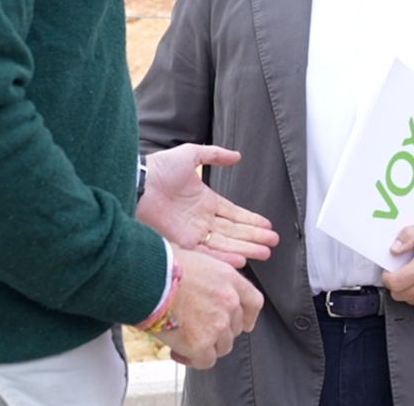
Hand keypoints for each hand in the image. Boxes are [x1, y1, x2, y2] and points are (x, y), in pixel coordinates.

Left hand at [138, 144, 280, 266]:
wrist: (139, 182)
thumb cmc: (160, 167)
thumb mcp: (192, 155)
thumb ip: (215, 155)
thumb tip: (237, 156)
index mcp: (206, 202)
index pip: (234, 214)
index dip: (251, 220)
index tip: (268, 226)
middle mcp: (202, 220)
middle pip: (235, 231)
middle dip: (255, 237)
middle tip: (274, 243)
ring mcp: (194, 232)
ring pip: (226, 244)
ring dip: (246, 249)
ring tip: (266, 252)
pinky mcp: (184, 242)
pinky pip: (208, 252)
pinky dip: (224, 257)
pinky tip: (242, 259)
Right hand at [151, 247, 262, 368]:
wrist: (148, 278)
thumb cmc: (163, 266)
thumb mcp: (198, 261)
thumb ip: (211, 279)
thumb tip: (204, 291)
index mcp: (230, 279)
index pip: (254, 302)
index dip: (248, 317)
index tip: (242, 323)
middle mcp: (229, 302)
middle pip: (235, 329)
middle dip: (218, 332)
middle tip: (196, 330)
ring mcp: (218, 324)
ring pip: (222, 347)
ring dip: (205, 347)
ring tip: (184, 340)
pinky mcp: (201, 343)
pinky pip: (205, 361)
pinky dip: (192, 359)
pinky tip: (177, 351)